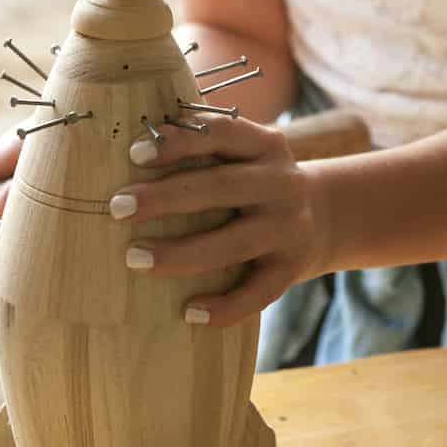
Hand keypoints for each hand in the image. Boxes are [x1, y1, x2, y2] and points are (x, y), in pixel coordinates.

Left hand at [111, 115, 331, 327]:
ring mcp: (289, 228)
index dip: (180, 142)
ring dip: (182, 253)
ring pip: (234, 243)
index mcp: (266, 145)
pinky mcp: (292, 269)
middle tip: (117, 207)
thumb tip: (133, 149)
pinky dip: (224, 306)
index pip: (222, 133)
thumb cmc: (258, 181)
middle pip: (221, 188)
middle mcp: (281, 183)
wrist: (328, 216)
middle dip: (166, 197)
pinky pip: (257, 293)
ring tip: (134, 258)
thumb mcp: (246, 154)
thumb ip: (205, 148)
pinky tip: (188, 312)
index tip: (134, 154)